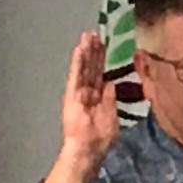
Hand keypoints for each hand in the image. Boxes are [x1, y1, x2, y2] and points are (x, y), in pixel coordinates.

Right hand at [60, 31, 116, 176]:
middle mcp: (87, 91)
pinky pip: (76, 75)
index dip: (102, 59)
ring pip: (83, 67)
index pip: (99, 73)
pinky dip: (77, 62)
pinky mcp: (72, 94)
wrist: (88, 149)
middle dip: (93, 50)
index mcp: (97, 97)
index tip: (104, 45)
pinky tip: (79, 49)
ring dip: (85, 51)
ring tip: (87, 35)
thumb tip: (111, 83)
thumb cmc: (99, 138)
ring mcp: (78, 92)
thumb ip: (110, 99)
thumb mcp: (111, 115)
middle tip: (94, 33)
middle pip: (91, 67)